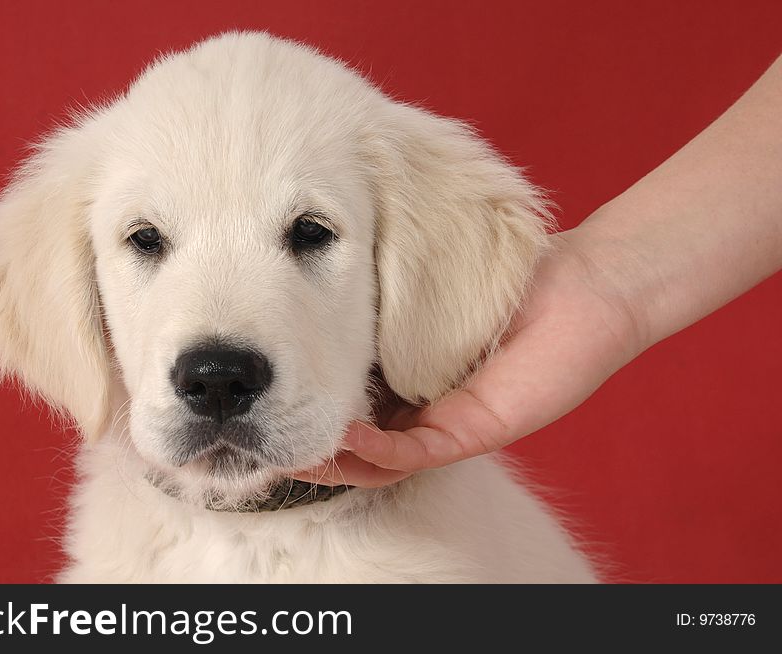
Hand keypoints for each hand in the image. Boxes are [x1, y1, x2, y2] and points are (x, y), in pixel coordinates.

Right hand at [294, 225, 646, 486]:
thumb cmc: (505, 277)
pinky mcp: (477, 431)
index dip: (304, 403)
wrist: (584, 284)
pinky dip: (379, 451)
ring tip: (291, 449)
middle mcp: (421, 407)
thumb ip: (380, 290)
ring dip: (334, 460)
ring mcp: (448, 424)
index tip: (265, 393)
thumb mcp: (425, 280)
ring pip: (380, 461)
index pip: (346, 402)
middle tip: (261, 434)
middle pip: (355, 442)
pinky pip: (419, 454)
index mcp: (406, 376)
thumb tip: (320, 263)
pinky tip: (346, 436)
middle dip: (307, 443)